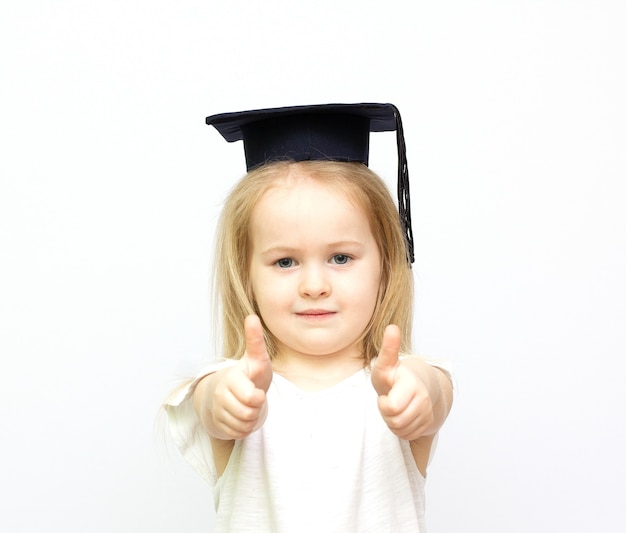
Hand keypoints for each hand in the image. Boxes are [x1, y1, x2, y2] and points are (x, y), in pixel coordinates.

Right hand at [200, 315, 272, 439]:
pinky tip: (242, 415)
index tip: (257, 393)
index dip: (258, 397)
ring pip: (244, 425)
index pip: (251, 397)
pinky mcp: (218, 425)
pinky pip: (239, 433)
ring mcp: (217, 411)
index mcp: (231, 378)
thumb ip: (255, 340)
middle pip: (249, 414)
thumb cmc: (249, 374)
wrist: (230, 392)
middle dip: (258, 408)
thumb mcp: (256, 358)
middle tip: (255, 397)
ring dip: (252, 418)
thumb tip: (252, 316)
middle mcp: (220, 395)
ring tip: (249, 405)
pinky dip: (245, 427)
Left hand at [371, 325, 434, 440]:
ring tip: (395, 407)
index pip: (391, 407)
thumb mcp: (386, 364)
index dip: (383, 404)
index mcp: (412, 384)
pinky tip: (402, 415)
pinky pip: (407, 435)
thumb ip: (388, 349)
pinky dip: (401, 429)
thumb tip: (392, 327)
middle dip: (386, 415)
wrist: (416, 386)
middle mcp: (423, 398)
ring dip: (393, 422)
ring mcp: (427, 412)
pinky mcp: (428, 424)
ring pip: (401, 430)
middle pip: (395, 421)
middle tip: (388, 401)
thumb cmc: (395, 376)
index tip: (384, 396)